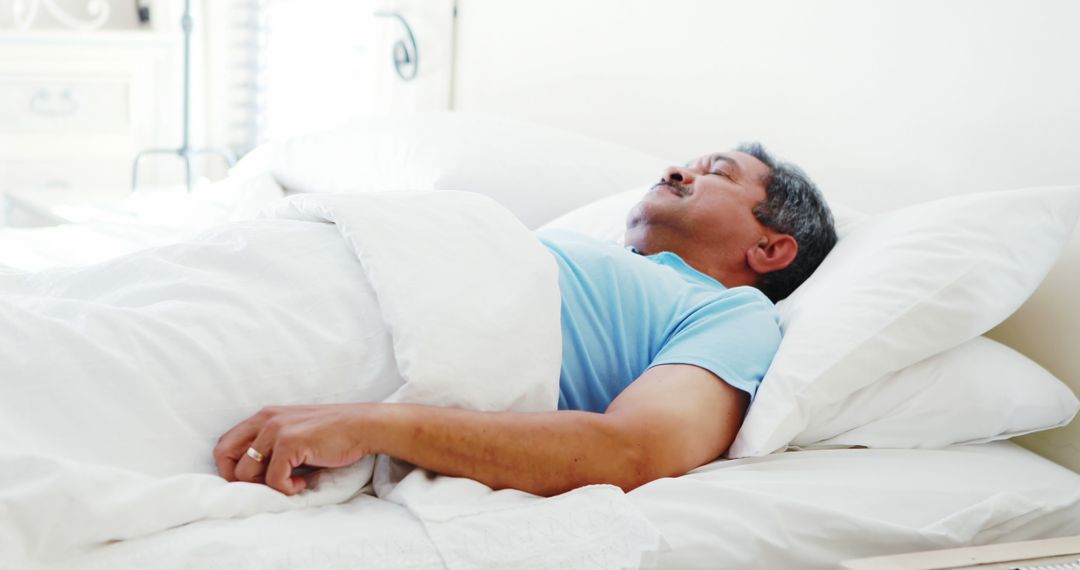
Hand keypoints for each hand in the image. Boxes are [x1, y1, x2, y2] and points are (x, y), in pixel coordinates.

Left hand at [213, 403, 372, 494]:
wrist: (363, 426)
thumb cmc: (332, 433)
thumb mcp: (294, 432)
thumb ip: (271, 445)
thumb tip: (252, 475)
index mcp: (264, 416)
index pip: (225, 445)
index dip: (231, 468)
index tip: (254, 481)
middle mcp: (265, 419)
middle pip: (224, 456)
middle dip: (239, 480)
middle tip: (266, 486)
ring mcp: (276, 430)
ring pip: (246, 473)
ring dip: (267, 486)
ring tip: (292, 482)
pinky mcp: (290, 442)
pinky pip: (273, 479)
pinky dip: (287, 489)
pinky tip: (303, 483)